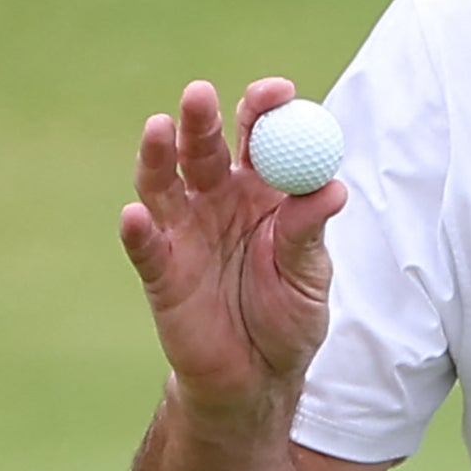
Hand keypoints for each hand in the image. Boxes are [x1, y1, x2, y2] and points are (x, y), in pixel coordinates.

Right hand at [118, 78, 345, 414]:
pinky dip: (139, 230)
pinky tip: (137, 215)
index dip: (263, 110)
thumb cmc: (289, 317)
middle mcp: (217, 200)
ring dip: (157, 156)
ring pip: (164, 185)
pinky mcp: (160, 271)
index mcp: (262, 191)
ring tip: (159, 128)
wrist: (258, 378)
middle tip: (200, 94)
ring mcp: (184, 232)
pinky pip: (146, 247)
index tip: (275, 92)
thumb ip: (309, 232)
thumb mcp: (310, 276)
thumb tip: (333, 187)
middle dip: (201, 120)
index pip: (259, 137)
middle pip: (204, 150)